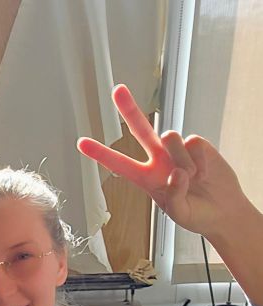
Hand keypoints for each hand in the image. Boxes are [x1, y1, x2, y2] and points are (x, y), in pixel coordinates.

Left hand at [77, 84, 248, 239]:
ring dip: (183, 160)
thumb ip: (174, 197)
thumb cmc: (197, 214)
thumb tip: (176, 172)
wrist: (223, 210)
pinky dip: (200, 160)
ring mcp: (178, 150)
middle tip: (117, 90)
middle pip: (141, 130)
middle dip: (129, 109)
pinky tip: (205, 172)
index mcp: (147, 179)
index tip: (82, 143)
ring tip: (194, 178)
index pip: (120, 165)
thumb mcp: (180, 215)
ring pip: (171, 139)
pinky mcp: (198, 144)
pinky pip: (194, 143)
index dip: (101, 154)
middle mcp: (159, 160)